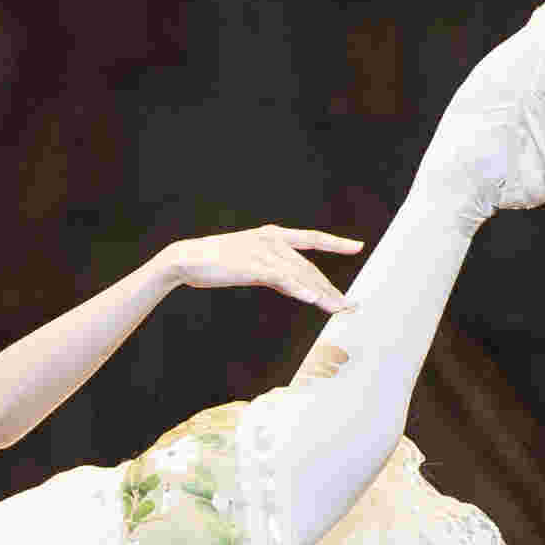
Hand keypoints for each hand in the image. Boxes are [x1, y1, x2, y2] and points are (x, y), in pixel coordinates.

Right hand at [159, 224, 363, 314]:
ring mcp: (264, 252)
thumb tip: (291, 284)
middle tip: (349, 305)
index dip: (335, 243)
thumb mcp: (249, 261)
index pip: (311, 239)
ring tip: (338, 309)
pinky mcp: (254, 266)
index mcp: (273, 235)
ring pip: (301, 275)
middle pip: (309, 267)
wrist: (187, 258)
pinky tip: (313, 300)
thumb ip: (271, 269)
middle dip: (330, 288)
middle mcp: (273, 240)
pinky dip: (299, 290)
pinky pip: (282, 279)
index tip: (357, 246)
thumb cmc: (214, 261)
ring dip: (321, 294)